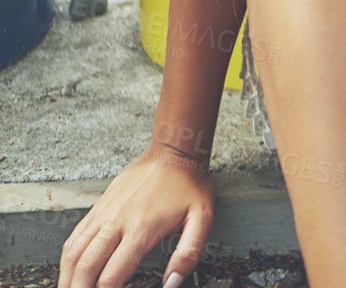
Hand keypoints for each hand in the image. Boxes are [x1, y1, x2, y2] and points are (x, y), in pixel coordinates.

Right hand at [57, 141, 213, 287]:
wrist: (174, 148)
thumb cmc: (188, 183)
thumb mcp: (202, 218)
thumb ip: (188, 254)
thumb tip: (172, 283)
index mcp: (141, 229)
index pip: (112, 277)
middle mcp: (117, 221)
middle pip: (86, 267)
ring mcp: (104, 212)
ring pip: (73, 252)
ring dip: (67, 277)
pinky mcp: (99, 205)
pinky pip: (75, 235)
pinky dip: (68, 257)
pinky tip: (69, 269)